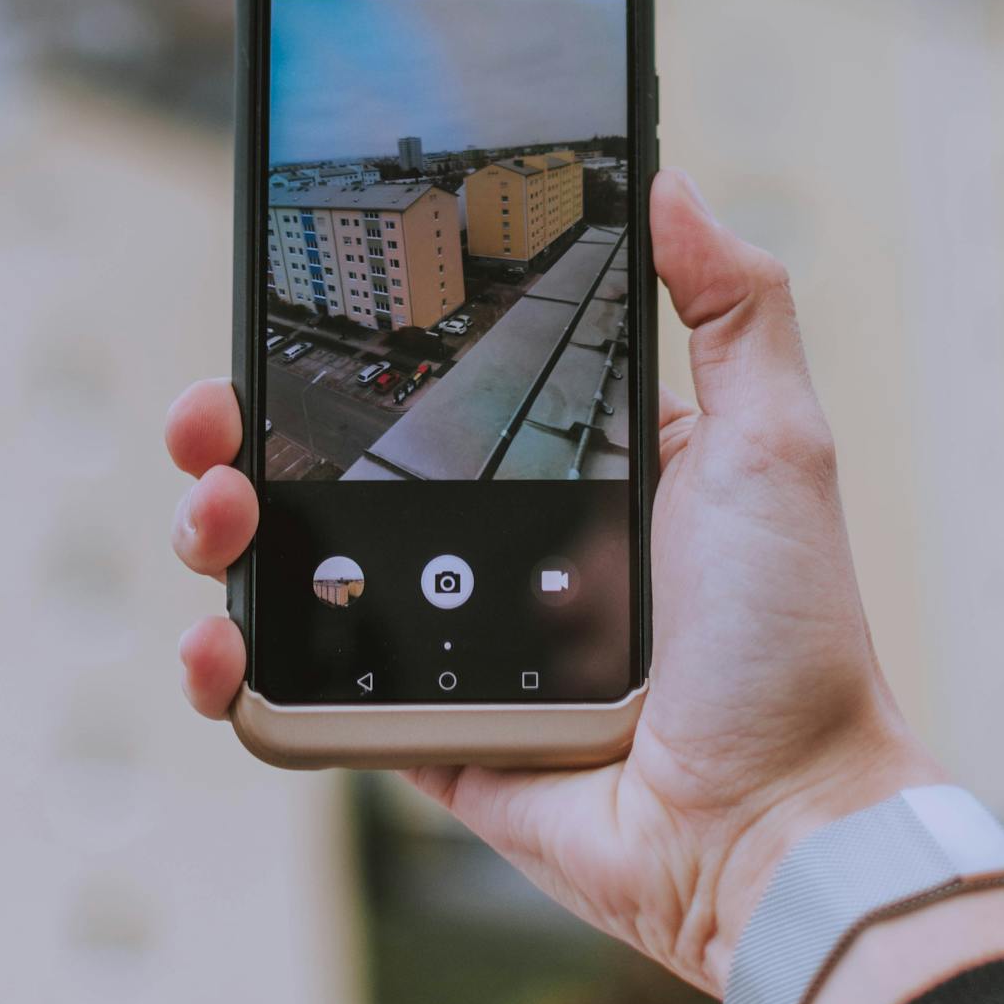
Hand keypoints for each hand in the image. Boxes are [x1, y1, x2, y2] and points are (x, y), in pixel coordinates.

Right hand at [167, 169, 936, 1000]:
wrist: (778, 823)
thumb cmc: (791, 634)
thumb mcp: (774, 441)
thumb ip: (733, 306)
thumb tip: (670, 179)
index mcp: (562, 462)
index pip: (422, 381)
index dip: (342, 345)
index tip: (278, 304)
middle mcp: (494, 540)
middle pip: (326, 468)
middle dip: (239, 431)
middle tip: (212, 417)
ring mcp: (450, 638)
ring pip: (292, 571)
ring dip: (218, 534)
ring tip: (215, 518)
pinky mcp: (423, 734)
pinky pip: (302, 698)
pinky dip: (233, 673)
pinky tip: (216, 644)